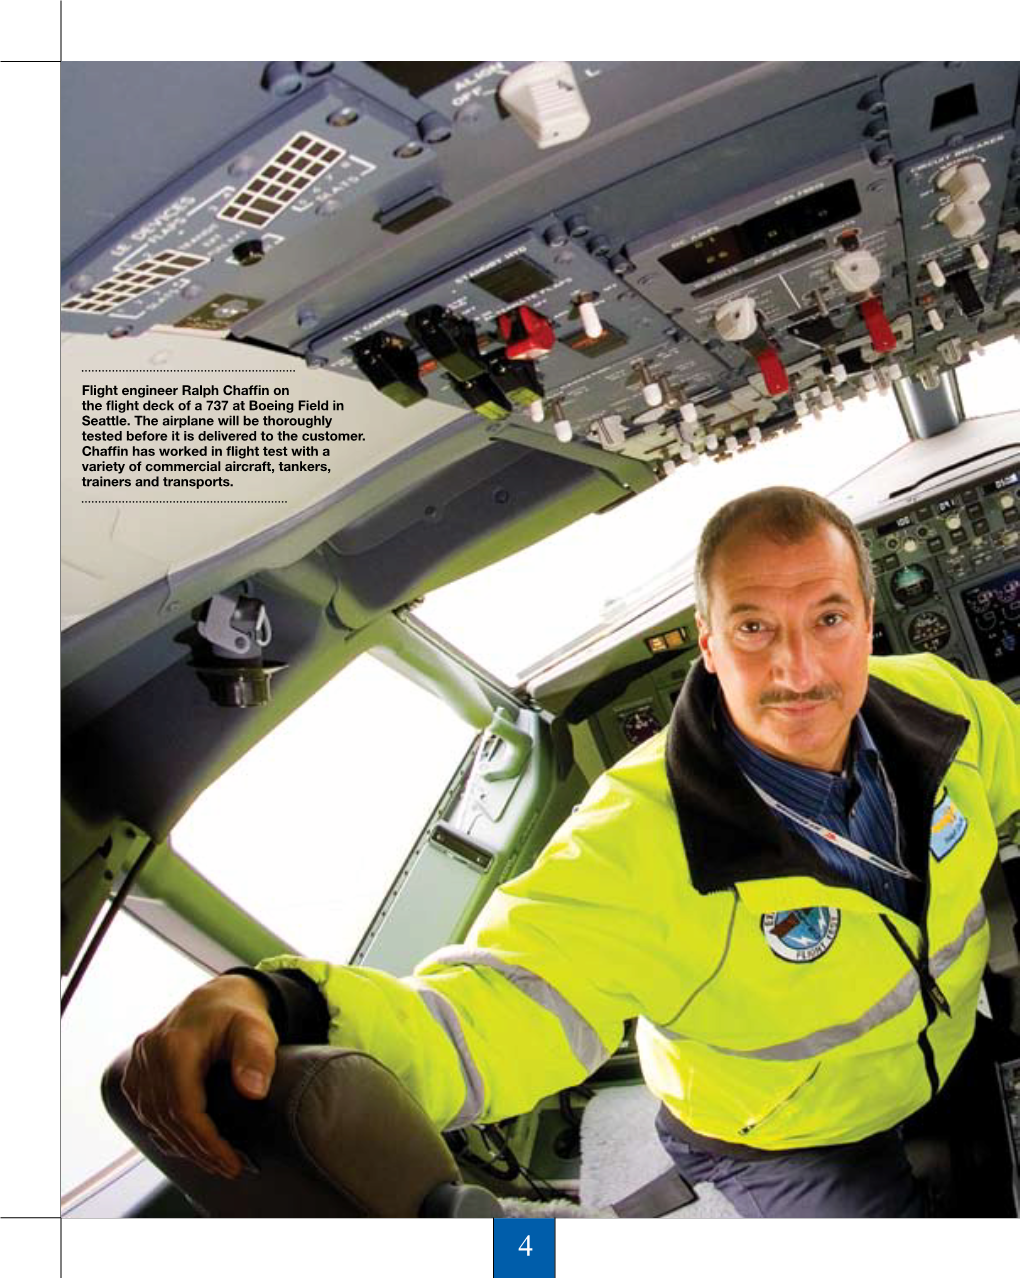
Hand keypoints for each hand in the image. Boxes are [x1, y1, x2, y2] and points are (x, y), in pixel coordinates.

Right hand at [121, 974, 277, 1177]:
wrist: (219, 997)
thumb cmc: (240, 1014)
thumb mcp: (257, 1029)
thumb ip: (257, 1056)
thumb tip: (253, 1091)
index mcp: (176, 1044)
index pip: (185, 1108)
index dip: (207, 1141)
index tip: (232, 1162)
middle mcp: (150, 1052)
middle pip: (168, 1117)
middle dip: (198, 1149)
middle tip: (228, 1167)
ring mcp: (140, 1060)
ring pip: (154, 1117)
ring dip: (182, 1144)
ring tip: (213, 1161)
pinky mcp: (137, 1068)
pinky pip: (146, 1109)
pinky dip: (166, 1130)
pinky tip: (187, 1144)